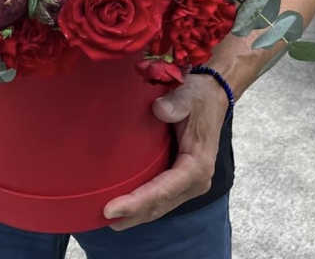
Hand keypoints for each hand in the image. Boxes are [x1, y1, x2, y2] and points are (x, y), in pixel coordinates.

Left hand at [103, 73, 228, 230]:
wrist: (212, 95)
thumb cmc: (199, 96)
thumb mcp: (189, 96)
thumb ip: (176, 104)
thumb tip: (159, 110)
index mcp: (197, 165)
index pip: (163, 189)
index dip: (137, 201)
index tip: (111, 208)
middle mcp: (195, 180)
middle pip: (160, 204)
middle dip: (132, 214)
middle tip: (102, 217)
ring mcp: (188, 182)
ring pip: (159, 205)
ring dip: (136, 214)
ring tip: (108, 219)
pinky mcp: (180, 178)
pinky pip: (159, 196)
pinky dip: (142, 204)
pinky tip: (124, 207)